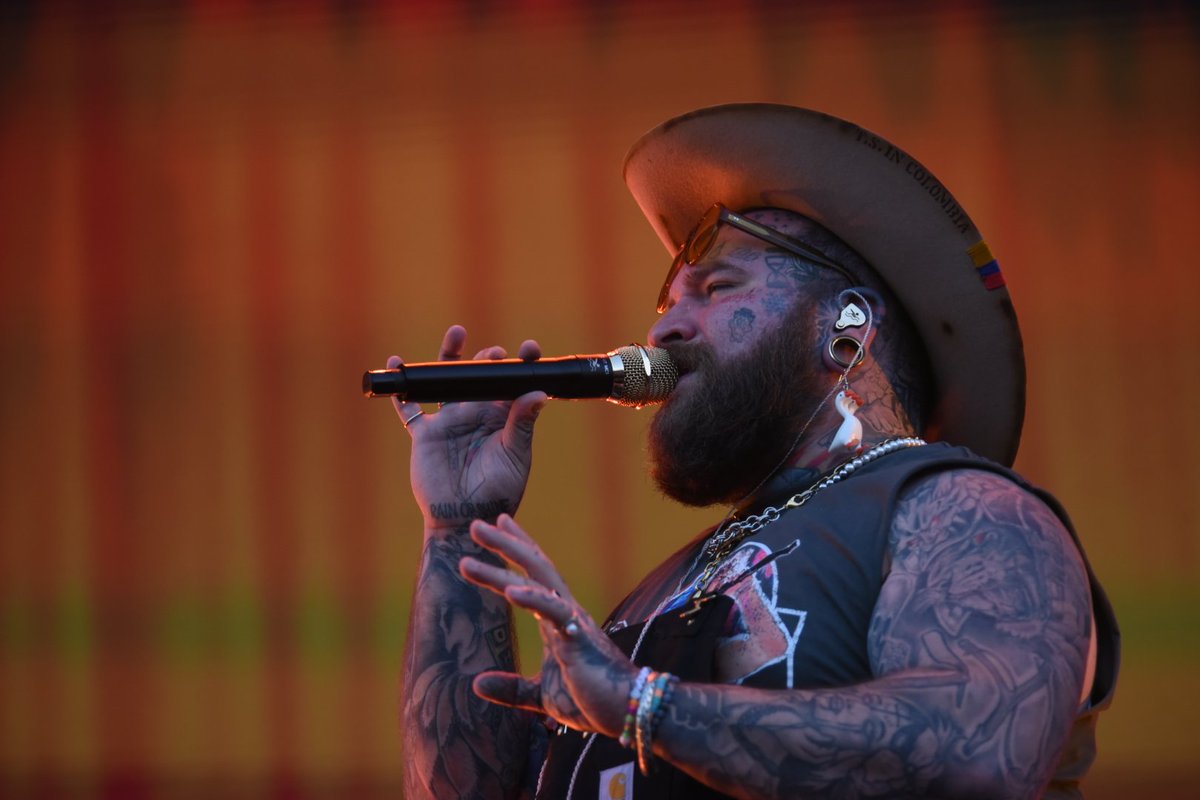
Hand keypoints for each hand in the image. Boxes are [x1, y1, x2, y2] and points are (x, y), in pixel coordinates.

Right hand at [391, 326, 546, 530]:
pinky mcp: (425, 433)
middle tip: (494, 353)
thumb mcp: (514, 455)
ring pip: (446, 381)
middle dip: (487, 359)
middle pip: (479, 376)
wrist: (464, 519)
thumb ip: (522, 423)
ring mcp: (450, 421)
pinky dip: (399, 387)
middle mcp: (476, 414)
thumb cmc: (497, 492)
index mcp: (502, 419)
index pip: (513, 384)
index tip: (530, 349)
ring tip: (457, 332)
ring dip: (449, 356)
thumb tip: (539, 393)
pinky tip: (395, 363)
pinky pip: (409, 406)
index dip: (522, 364)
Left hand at [460, 515, 637, 736]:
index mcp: (557, 619)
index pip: (535, 573)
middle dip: (506, 544)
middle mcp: (565, 612)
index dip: (517, 547)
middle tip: (475, 525)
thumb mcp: (540, 695)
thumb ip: (511, 688)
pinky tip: (511, 590)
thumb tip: (476, 684)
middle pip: (534, 566)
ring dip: (503, 567)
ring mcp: (572, 622)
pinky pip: (554, 612)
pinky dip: (533, 599)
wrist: (626, 713)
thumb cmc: (590, 700)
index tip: (497, 524)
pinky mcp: (578, 640)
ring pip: (537, 582)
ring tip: (469, 558)